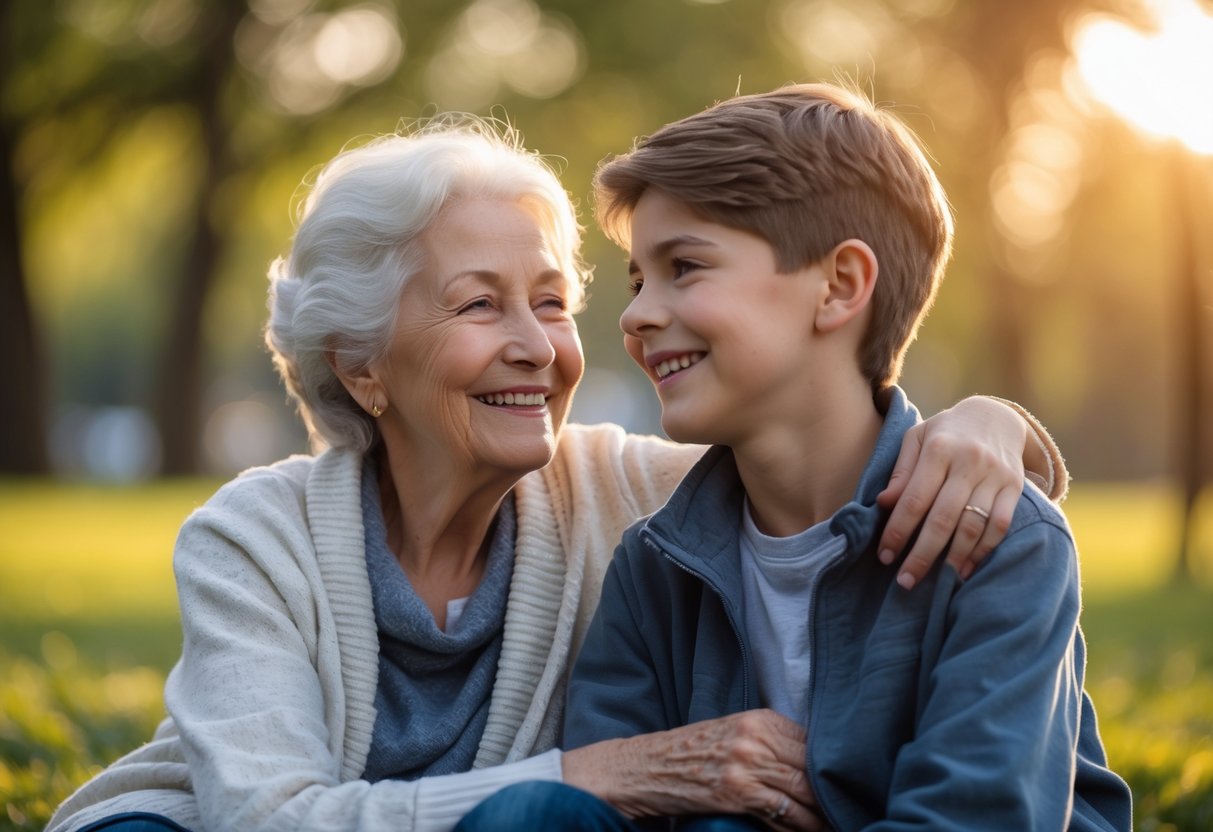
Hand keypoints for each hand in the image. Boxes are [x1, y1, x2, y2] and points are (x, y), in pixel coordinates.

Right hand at [563, 709, 824, 830]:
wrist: (645, 767)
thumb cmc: (690, 752)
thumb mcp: (733, 733)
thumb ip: (769, 741)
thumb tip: (811, 765)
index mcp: (760, 719)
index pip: (814, 743)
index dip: (833, 769)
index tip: (849, 786)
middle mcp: (756, 737)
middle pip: (812, 770)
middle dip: (832, 796)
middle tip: (851, 810)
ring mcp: (746, 765)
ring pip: (802, 796)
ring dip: (822, 817)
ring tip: (835, 826)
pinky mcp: (736, 793)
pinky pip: (781, 816)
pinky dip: (797, 829)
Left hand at [876, 396, 1026, 588]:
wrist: (995, 416)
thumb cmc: (946, 432)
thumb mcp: (918, 438)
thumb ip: (902, 471)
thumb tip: (884, 503)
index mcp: (939, 449)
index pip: (914, 498)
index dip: (898, 531)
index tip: (885, 556)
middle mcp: (968, 463)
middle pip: (943, 518)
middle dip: (922, 554)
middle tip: (905, 582)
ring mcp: (995, 476)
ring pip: (973, 525)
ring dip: (954, 558)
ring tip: (938, 582)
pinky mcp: (1014, 487)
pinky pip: (1000, 525)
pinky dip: (984, 550)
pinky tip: (966, 569)